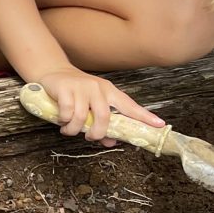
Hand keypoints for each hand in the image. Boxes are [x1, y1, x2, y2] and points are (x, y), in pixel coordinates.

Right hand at [30, 67, 163, 143]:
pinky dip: (64, 121)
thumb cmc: (75, 92)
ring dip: (74, 129)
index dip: (144, 116)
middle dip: (97, 132)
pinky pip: (67, 112)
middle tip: (90, 137)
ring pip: (82, 117)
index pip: (129, 106)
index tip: (159, 125)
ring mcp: (81, 88)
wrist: (53, 71)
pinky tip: (61, 120)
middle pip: (104, 116)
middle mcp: (98, 89)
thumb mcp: (91, 105)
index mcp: (109, 92)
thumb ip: (102, 123)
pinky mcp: (65, 89)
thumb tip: (111, 141)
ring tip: (68, 130)